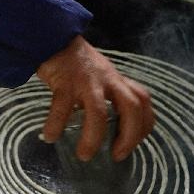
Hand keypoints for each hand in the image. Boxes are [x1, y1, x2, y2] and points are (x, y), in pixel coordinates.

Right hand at [36, 35, 154, 161]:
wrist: (54, 37)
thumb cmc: (76, 63)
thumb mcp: (100, 76)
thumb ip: (108, 95)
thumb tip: (107, 131)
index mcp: (117, 79)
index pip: (143, 100)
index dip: (144, 125)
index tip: (132, 145)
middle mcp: (107, 79)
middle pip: (132, 107)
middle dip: (129, 136)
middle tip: (117, 156)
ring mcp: (87, 80)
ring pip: (99, 112)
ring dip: (93, 138)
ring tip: (84, 155)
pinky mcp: (65, 81)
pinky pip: (61, 108)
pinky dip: (55, 126)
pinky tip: (50, 136)